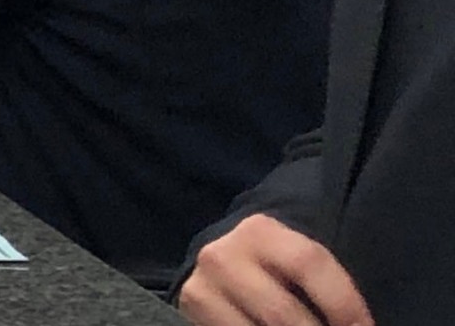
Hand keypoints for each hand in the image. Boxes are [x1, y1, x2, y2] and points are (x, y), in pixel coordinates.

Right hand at [179, 214, 372, 325]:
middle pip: (283, 313)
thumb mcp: (298, 260)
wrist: (225, 266)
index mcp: (260, 232)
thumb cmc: (279, 267)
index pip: (309, 264)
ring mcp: (202, 287)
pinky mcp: (189, 309)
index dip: (344, 304)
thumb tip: (360, 323)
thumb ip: (323, 285)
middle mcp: (223, 255)